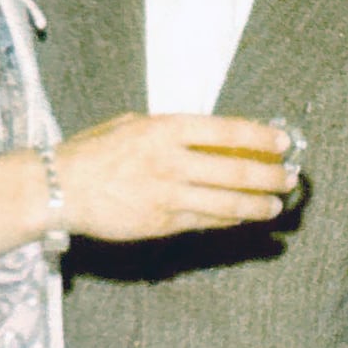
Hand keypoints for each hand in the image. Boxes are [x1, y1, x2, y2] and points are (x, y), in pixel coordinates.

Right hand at [57, 113, 296, 241]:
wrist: (58, 188)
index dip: (258, 136)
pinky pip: (204, 222)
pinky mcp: (161, 222)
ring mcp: (167, 195)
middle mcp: (170, 161)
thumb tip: (202, 136)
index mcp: (164, 128)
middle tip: (290, 178)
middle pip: (233, 170)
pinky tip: (244, 218)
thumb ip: (167, 130)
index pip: (224, 130)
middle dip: (268, 175)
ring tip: (276, 204)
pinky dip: (229, 220)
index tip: (282, 141)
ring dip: (256, 204)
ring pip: (225, 202)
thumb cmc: (93, 152)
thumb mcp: (132, 125)